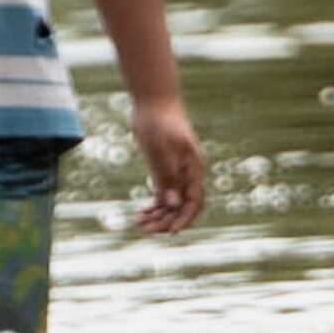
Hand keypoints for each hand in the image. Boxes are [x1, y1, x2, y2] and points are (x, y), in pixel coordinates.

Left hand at [125, 92, 207, 236]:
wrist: (153, 100)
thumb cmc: (159, 121)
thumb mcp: (160, 149)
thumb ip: (167, 176)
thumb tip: (174, 203)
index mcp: (193, 168)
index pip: (195, 201)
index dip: (185, 219)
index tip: (171, 232)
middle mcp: (188, 173)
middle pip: (183, 205)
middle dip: (166, 220)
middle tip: (145, 230)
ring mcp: (177, 171)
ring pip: (172, 202)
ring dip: (158, 215)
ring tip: (138, 224)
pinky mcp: (164, 168)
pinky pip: (163, 193)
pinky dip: (154, 205)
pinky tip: (141, 213)